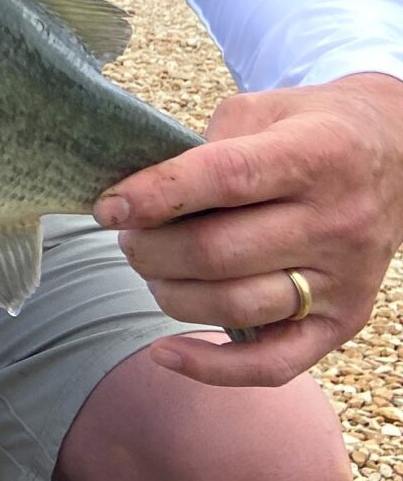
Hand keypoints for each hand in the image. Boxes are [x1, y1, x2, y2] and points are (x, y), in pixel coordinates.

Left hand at [96, 72, 402, 386]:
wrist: (397, 154)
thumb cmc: (306, 129)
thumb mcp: (261, 111)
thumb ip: (203, 146)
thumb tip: (133, 198)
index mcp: (316, 156)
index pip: (226, 179)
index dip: (156, 195)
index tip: (107, 207)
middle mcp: (336, 221)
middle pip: (217, 252)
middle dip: (149, 249)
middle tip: (128, 237)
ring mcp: (344, 277)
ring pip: (233, 306)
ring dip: (169, 293)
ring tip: (152, 268)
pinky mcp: (345, 320)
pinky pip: (275, 365)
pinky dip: (213, 368)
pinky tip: (166, 352)